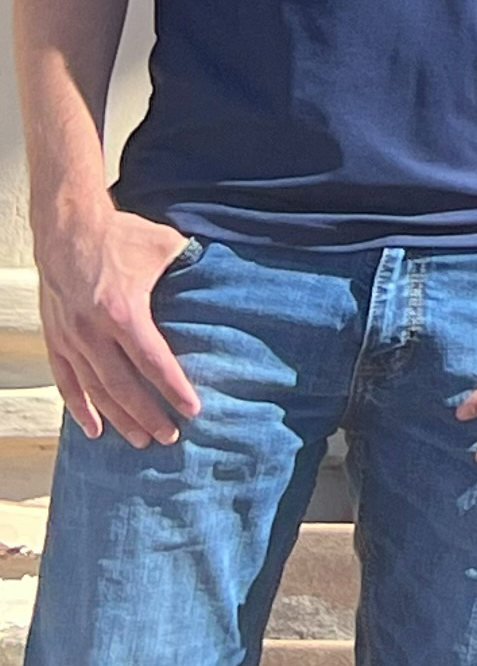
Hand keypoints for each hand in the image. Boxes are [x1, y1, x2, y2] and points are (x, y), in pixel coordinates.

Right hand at [40, 198, 199, 446]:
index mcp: (122, 310)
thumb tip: (233, 275)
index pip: (152, 361)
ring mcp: (69, 337)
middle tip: (171, 437)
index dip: (173, 388)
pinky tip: (94, 429)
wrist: (66, 226)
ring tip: (142, 440)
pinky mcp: (54, 337)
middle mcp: (91, 330)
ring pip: (94, 389)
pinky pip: (66, 380)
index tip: (193, 410)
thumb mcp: (164, 246)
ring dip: (118, 417)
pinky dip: (80, 407)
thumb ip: (194, 264)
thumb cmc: (122, 235)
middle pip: (122, 385)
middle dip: (148, 414)